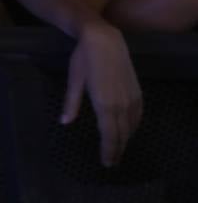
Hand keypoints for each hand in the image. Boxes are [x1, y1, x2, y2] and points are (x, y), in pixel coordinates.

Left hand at [63, 23, 142, 166]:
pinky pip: (138, 115)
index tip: (106, 163)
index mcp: (104, 104)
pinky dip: (134, 126)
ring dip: (125, 139)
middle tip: (112, 162)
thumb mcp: (74, 81)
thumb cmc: (83, 59)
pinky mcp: (137, 91)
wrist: (104, 40)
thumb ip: (71, 103)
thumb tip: (64, 122)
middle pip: (121, 134)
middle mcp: (120, 105)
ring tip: (118, 149)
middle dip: (117, 150)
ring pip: (131, 126)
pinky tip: (129, 129)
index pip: (108, 135)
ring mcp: (131, 98)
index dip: (108, 151)